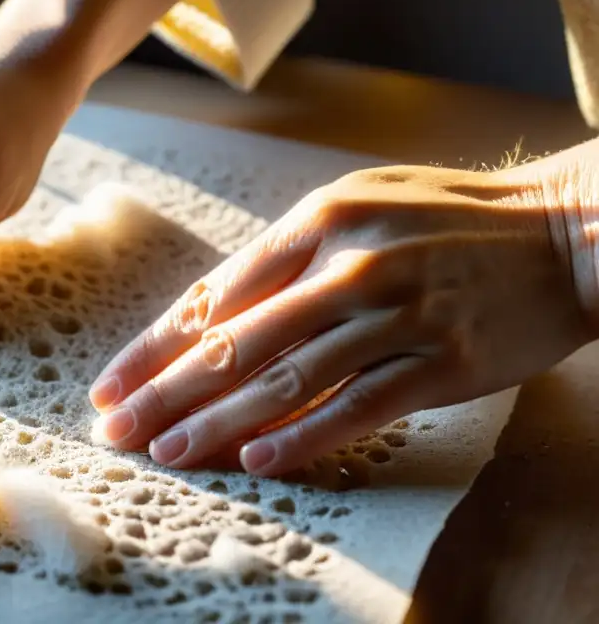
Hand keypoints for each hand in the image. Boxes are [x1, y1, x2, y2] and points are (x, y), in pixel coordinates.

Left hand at [89, 164, 595, 475]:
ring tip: (170, 454)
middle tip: (118, 431)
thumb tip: (219, 316)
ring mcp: (396, 311)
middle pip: (235, 344)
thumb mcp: (360, 205)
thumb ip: (290, 256)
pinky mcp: (443, 358)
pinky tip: (259, 461)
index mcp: (317, 221)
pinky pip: (358, 405)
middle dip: (166, 393)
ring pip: (286, 380)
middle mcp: (348, 263)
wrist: (564, 230)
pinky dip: (304, 437)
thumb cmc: (450, 217)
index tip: (113, 383)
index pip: (214, 296)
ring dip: (218, 423)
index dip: (156, 347)